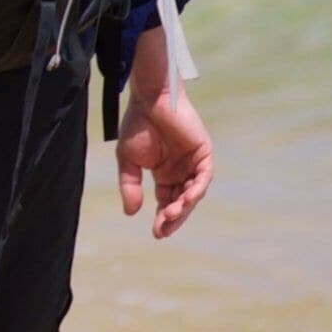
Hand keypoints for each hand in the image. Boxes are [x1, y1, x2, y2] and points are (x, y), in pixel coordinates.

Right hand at [116, 53, 213, 239]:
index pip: (167, 201)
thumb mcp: (128, 160)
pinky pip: (203, 177)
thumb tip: (130, 213)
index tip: (156, 233)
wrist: (149, 98)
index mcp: (164, 173)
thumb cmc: (137, 124)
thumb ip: (130, 185)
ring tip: (170, 216)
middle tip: (163, 230)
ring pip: (193, 192)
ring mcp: (194, 163)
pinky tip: (185, 199)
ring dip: (183, 206)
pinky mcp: (203, 153)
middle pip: (181, 201)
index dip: (163, 218)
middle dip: (173, 217)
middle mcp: (181, 171)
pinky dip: (195, 190)